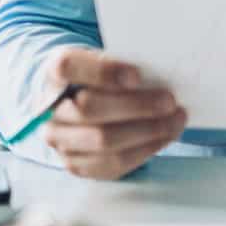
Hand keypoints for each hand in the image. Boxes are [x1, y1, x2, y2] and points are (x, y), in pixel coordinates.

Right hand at [41, 47, 186, 179]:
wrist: (83, 102)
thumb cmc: (105, 77)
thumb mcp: (110, 61)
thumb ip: (127, 63)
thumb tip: (163, 73)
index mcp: (54, 73)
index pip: (67, 67)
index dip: (102, 71)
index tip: (137, 75)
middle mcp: (49, 109)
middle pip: (89, 108)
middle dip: (136, 106)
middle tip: (170, 101)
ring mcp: (59, 140)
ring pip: (101, 140)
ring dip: (146, 131)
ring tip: (176, 119)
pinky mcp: (76, 164)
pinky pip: (111, 163)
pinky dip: (144, 150)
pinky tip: (165, 136)